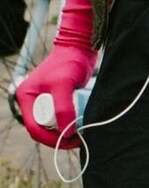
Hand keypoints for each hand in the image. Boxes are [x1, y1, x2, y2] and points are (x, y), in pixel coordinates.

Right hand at [16, 0, 96, 147]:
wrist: (80, 46)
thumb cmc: (69, 62)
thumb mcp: (63, 85)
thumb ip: (63, 108)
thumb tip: (66, 133)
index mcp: (26, 97)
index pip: (34, 128)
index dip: (51, 139)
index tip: (69, 141)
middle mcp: (32, 100)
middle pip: (43, 129)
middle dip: (59, 137)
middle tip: (79, 139)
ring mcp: (44, 100)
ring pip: (53, 125)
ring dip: (66, 132)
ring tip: (83, 133)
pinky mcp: (56, 98)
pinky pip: (61, 117)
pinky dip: (70, 124)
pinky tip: (82, 126)